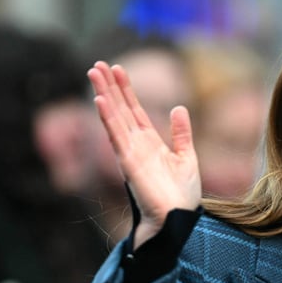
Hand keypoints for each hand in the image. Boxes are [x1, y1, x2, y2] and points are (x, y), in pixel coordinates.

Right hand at [87, 61, 201, 248]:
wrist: (178, 219)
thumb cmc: (182, 195)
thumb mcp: (187, 158)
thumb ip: (181, 133)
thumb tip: (179, 107)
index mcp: (149, 142)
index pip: (134, 110)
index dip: (125, 89)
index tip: (117, 68)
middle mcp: (136, 145)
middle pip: (119, 109)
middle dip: (109, 86)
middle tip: (97, 64)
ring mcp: (130, 153)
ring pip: (114, 118)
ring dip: (104, 95)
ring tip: (94, 73)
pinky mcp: (129, 164)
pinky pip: (116, 137)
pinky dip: (108, 119)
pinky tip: (100, 101)